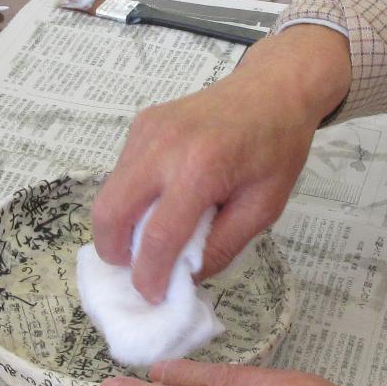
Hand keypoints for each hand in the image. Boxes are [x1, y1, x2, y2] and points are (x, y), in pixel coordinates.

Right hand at [92, 25, 350, 300]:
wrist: (273, 88)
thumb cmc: (277, 149)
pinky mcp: (141, 124)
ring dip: (122, 226)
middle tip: (137, 270)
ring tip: (152, 238)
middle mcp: (163, 147)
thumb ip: (221, 246)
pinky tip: (162, 201)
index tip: (153, 296)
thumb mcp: (264, 208)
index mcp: (201, 169)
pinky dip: (131, 198)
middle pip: (110, 213)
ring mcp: (146, 131)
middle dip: (114, 253)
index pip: (157, 237)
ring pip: (109, 194)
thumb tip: (183, 278)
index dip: (149, 276)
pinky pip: (121, 173)